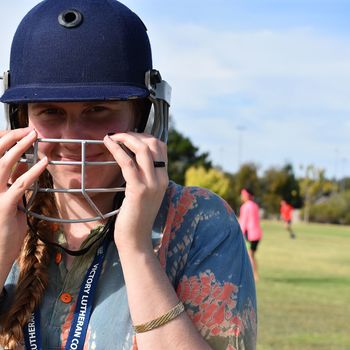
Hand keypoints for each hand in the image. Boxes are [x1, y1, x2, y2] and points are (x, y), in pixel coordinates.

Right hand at [0, 128, 47, 265]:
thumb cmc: (4, 229)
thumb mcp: (11, 201)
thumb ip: (16, 183)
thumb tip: (28, 165)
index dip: (3, 140)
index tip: (20, 132)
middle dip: (11, 138)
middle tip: (29, 130)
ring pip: (3, 164)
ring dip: (20, 147)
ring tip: (34, 136)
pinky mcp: (3, 206)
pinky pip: (20, 184)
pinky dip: (33, 171)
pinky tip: (45, 162)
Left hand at [104, 132, 167, 251]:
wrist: (136, 239)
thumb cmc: (136, 217)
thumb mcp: (146, 194)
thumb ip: (145, 177)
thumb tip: (133, 160)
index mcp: (163, 178)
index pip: (161, 147)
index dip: (145, 136)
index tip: (130, 136)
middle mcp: (161, 178)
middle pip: (154, 144)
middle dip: (136, 134)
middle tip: (120, 135)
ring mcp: (151, 184)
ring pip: (142, 149)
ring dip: (126, 138)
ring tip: (113, 136)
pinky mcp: (138, 189)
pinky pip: (127, 162)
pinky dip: (116, 149)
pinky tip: (107, 143)